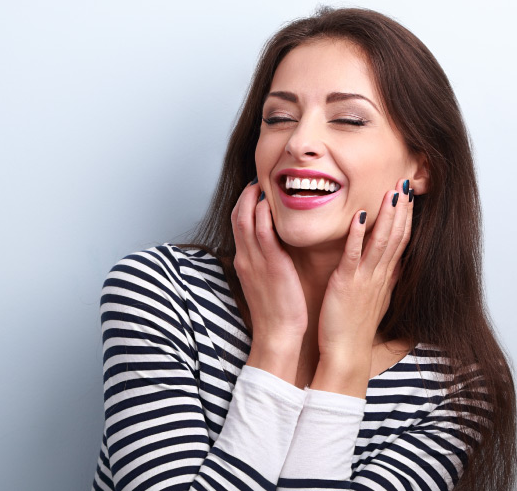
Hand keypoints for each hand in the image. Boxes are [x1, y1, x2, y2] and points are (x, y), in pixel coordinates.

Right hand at [231, 180, 307, 381]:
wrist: (278, 335)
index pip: (238, 224)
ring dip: (253, 198)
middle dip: (246, 194)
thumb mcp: (264, 283)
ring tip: (265, 184)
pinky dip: (264, 214)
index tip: (255, 190)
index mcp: (244, 262)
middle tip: (258, 180)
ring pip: (246, 219)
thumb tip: (273, 250)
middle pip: (238, 216)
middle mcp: (245, 258)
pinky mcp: (270, 265)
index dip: (244, 203)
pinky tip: (271, 203)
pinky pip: (263, 232)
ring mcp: (255, 261)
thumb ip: (265, 263)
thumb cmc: (276, 312)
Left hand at [318, 178, 413, 363]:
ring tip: (391, 191)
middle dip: (402, 209)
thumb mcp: (375, 301)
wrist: (345, 355)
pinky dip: (357, 234)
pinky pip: (353, 255)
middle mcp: (379, 276)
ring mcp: (364, 279)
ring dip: (386, 215)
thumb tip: (394, 267)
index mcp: (384, 278)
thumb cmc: (354, 329)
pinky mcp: (346, 284)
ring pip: (381, 241)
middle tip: (406, 183)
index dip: (406, 218)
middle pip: (396, 236)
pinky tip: (359, 215)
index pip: (401, 242)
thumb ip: (384, 281)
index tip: (409, 196)